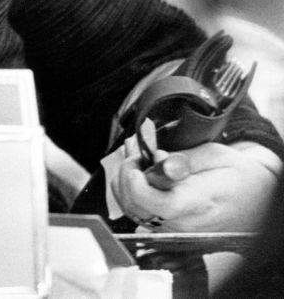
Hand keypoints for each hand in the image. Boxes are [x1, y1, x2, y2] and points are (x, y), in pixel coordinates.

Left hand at [110, 142, 279, 231]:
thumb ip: (183, 160)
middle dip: (126, 174)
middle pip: (133, 205)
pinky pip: (140, 213)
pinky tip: (142, 173)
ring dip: (126, 182)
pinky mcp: (170, 229)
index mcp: (195, 204)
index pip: (149, 201)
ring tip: (139, 159)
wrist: (258, 198)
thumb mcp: (216, 157)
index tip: (137, 161)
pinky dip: (133, 191)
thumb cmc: (239, 176)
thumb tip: (158, 161)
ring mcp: (175, 230)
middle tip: (138, 154)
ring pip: (131, 209)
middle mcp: (182, 223)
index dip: (133, 180)